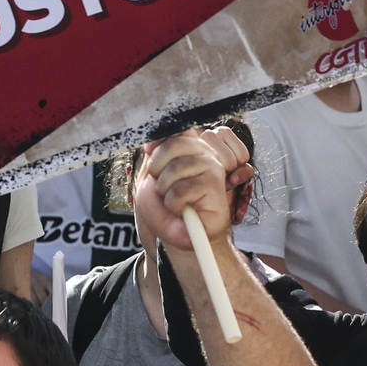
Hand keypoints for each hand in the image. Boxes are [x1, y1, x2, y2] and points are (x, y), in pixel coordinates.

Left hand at [132, 131, 242, 255]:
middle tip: (163, 188)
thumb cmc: (167, 210)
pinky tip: (183, 210)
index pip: (174, 129)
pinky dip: (173, 205)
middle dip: (158, 170)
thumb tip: (154, 139)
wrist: (181, 236)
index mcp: (187, 147)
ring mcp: (211, 167)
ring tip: (174, 202)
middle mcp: (202, 153)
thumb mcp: (151, 180)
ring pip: (175, 169)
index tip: (152, 159)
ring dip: (165, 192)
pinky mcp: (215, 185)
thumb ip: (153, 155)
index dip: (158, 143)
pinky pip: (181, 191)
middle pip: (172, 144)